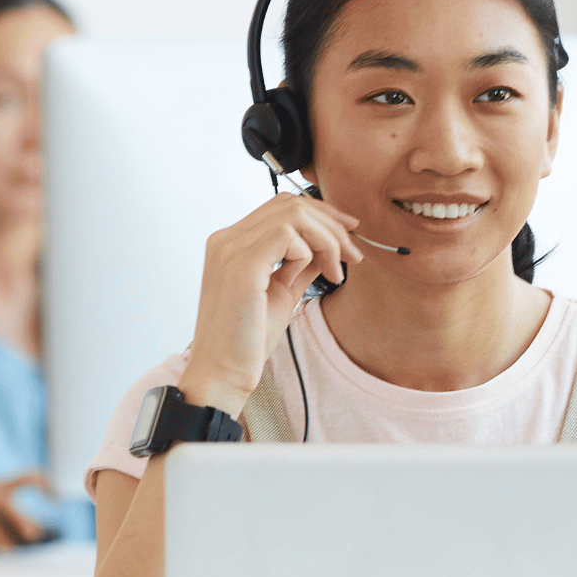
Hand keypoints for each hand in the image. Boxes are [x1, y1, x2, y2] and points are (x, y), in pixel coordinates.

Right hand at [0, 472, 53, 548]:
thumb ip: (11, 515)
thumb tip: (36, 534)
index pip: (28, 476)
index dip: (44, 483)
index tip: (55, 498)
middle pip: (6, 504)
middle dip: (20, 520)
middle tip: (34, 534)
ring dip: (5, 540)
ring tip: (14, 549)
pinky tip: (0, 550)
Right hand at [177, 194, 362, 413]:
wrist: (223, 371)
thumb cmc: (246, 340)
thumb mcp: (281, 294)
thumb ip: (299, 267)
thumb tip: (325, 250)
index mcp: (231, 244)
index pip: (281, 206)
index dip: (321, 213)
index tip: (348, 230)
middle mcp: (227, 239)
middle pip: (291, 204)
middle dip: (332, 225)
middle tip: (353, 255)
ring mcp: (230, 249)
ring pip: (295, 215)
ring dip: (327, 239)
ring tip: (336, 271)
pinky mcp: (242, 265)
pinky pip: (288, 236)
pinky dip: (309, 254)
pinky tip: (307, 279)